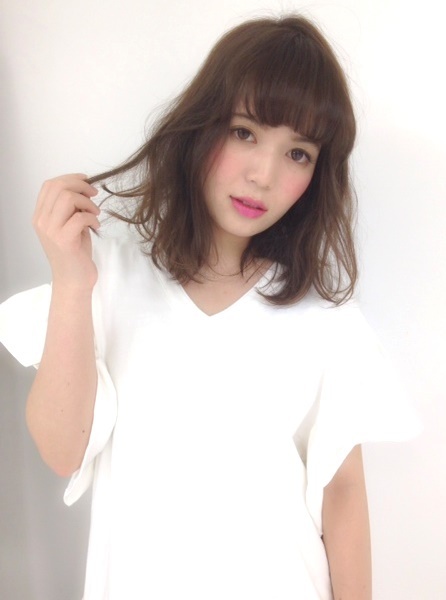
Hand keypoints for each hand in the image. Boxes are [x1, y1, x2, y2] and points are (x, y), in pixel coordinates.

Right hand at [33, 174, 100, 289]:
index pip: (49, 185)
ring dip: (87, 202)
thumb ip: (70, 209)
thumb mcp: (69, 226)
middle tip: (94, 195)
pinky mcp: (64, 240)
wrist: (74, 281)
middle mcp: (41, 221)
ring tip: (95, 213)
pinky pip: (79, 217)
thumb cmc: (74, 253)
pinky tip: (96, 227)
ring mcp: (51, 231)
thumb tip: (84, 189)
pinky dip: (92, 218)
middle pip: (58, 187)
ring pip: (68, 198)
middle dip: (81, 186)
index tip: (86, 181)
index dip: (69, 178)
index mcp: (40, 216)